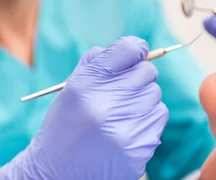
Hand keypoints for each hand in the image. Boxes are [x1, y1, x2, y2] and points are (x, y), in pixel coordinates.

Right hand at [0, 37, 167, 179]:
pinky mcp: (139, 149)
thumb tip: (134, 47)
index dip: (135, 49)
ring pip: (155, 95)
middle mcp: (107, 105)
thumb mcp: (71, 87)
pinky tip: (127, 129)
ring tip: (121, 113)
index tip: (136, 54)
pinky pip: (158, 118)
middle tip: (122, 90)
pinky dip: (147, 119)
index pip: (128, 49)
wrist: (57, 174)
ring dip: (143, 99)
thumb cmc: (65, 125)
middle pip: (147, 72)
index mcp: (87, 85)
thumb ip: (98, 62)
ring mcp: (125, 129)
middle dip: (137, 77)